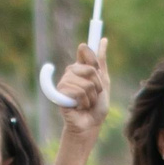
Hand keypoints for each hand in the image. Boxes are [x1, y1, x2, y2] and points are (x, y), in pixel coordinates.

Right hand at [49, 39, 109, 164]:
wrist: (90, 125)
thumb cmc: (97, 107)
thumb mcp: (104, 82)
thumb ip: (101, 62)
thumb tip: (102, 40)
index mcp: (80, 68)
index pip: (85, 51)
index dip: (92, 57)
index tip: (97, 65)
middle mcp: (70, 73)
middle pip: (89, 68)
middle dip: (97, 85)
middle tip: (93, 95)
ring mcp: (64, 83)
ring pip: (85, 82)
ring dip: (91, 97)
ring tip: (87, 103)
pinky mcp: (60, 94)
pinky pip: (78, 91)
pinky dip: (84, 102)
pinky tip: (79, 107)